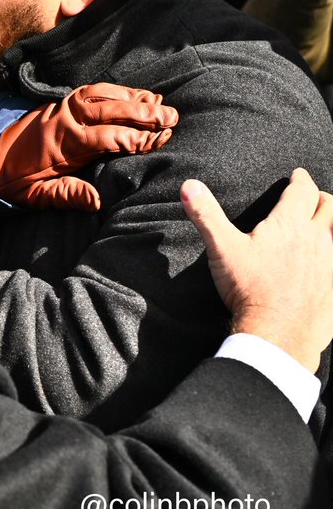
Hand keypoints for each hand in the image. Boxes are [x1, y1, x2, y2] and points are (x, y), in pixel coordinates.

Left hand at [0, 83, 177, 209]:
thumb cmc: (16, 180)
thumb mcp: (37, 195)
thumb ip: (67, 194)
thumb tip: (97, 201)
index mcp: (61, 144)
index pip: (105, 137)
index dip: (134, 138)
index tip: (160, 140)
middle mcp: (64, 120)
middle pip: (108, 110)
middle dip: (142, 112)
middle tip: (172, 117)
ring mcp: (62, 108)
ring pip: (101, 95)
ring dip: (132, 97)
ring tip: (161, 103)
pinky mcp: (61, 103)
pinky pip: (92, 90)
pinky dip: (115, 90)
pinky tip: (136, 95)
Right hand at [182, 169, 332, 371]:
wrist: (278, 333)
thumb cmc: (249, 289)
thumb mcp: (222, 249)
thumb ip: (206, 215)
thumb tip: (189, 185)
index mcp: (289, 225)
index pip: (302, 190)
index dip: (300, 179)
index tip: (297, 175)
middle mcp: (317, 238)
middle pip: (329, 206)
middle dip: (321, 197)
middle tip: (312, 196)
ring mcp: (330, 262)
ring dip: (331, 222)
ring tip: (323, 222)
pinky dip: (332, 250)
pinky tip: (324, 260)